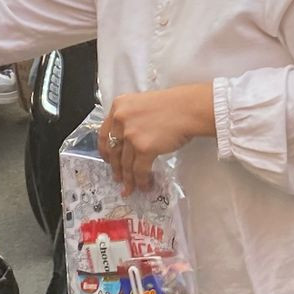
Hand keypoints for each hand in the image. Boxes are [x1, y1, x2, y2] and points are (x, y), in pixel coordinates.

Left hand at [97, 84, 214, 194]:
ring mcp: (131, 135)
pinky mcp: (144, 148)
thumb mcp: (143, 104)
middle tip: (118, 177)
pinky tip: (145, 186)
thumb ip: (131, 118)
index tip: (107, 159)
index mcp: (118, 106)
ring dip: (128, 179)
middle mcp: (120, 120)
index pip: (104, 133)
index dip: (105, 150)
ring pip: (126, 163)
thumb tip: (127, 140)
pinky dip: (141, 181)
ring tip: (130, 188)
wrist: (189, 109)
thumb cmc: (173, 105)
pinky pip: (139, 170)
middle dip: (116, 168)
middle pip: (114, 150)